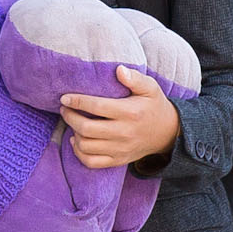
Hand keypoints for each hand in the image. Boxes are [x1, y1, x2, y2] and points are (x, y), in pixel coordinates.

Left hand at [58, 65, 183, 167]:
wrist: (167, 133)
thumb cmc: (154, 106)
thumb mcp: (150, 88)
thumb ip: (135, 78)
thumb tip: (118, 69)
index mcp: (130, 112)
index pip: (97, 107)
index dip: (77, 101)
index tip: (65, 98)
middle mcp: (124, 133)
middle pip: (87, 129)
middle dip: (70, 118)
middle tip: (65, 109)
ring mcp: (120, 149)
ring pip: (86, 146)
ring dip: (74, 134)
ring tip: (73, 123)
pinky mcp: (118, 160)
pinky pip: (92, 162)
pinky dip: (79, 153)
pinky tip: (77, 141)